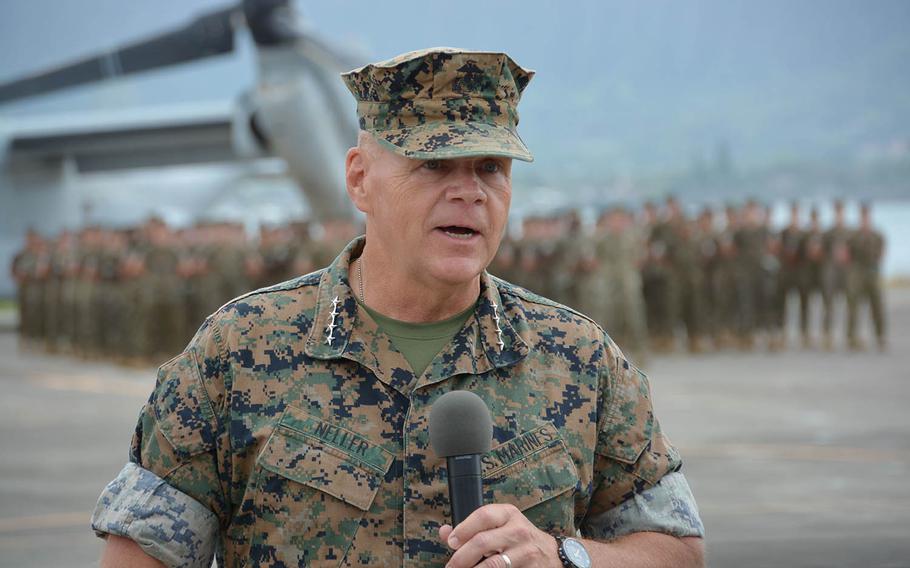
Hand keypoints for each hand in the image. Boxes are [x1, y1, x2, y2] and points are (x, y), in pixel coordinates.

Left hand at [438, 503, 561, 567]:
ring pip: (493, 564)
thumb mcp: (500, 526)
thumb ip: (472, 528)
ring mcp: (526, 551)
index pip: (483, 515)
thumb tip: (444, 532)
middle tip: (451, 566)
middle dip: (461, 557)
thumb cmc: (519, 539)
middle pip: (482, 542)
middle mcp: (518, 530)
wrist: (552, 555)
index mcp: (508, 514)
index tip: (451, 543)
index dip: (463, 529)